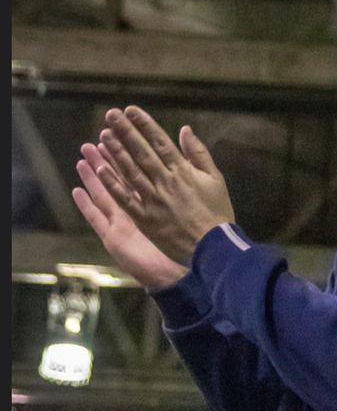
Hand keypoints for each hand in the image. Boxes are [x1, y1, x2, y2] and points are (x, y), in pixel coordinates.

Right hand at [73, 144, 188, 289]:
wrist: (180, 273)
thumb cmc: (184, 246)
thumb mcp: (185, 214)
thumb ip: (181, 190)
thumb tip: (182, 170)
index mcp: (150, 204)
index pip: (137, 174)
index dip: (127, 155)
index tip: (118, 136)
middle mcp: (134, 212)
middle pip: (118, 181)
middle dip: (106, 159)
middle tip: (92, 140)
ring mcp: (122, 225)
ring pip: (105, 195)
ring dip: (93, 177)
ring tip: (81, 158)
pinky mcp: (116, 239)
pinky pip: (99, 219)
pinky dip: (87, 205)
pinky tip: (77, 191)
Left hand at [95, 105, 235, 265]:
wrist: (214, 248)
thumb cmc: (218, 214)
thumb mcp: (215, 180)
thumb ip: (199, 154)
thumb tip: (185, 130)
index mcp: (183, 172)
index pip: (160, 142)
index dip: (144, 125)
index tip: (130, 110)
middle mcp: (166, 183)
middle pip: (142, 152)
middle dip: (125, 132)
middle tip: (110, 115)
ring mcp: (154, 201)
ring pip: (131, 172)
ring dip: (116, 153)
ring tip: (103, 135)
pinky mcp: (146, 219)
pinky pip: (126, 200)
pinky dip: (114, 185)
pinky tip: (102, 170)